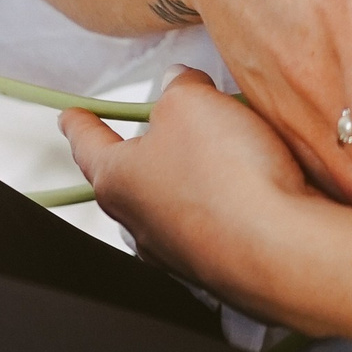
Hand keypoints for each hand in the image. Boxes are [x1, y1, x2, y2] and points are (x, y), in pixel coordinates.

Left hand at [63, 68, 336, 325]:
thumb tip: (181, 85)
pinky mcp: (220, 266)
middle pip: (135, 174)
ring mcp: (179, 252)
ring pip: (178, 201)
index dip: (79, 123)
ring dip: (196, 176)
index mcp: (117, 180)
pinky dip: (231, 202)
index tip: (70, 116)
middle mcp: (140, 223)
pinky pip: (218, 223)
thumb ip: (179, 86)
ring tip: (231, 149)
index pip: (88, 144)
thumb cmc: (226, 177)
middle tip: (172, 123)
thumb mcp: (193, 103)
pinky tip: (258, 185)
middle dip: (151, 149)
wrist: (281, 248)